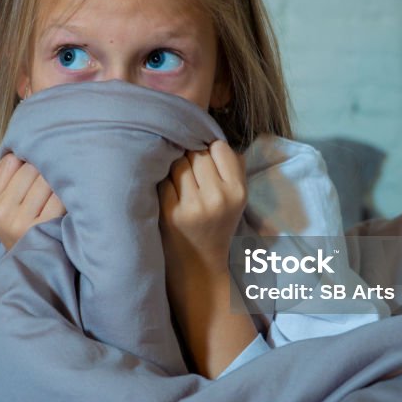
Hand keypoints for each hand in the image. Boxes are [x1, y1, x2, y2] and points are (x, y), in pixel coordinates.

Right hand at [0, 153, 65, 250]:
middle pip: (29, 169)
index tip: (40, 165)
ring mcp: (20, 222)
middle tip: (57, 174)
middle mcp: (1, 212)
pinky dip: (66, 194)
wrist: (31, 268)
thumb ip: (9, 179)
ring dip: (57, 180)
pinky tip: (69, 197)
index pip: (10, 161)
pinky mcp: (41, 229)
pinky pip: (58, 197)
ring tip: (64, 184)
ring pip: (45, 180)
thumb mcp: (5, 206)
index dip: (28, 160)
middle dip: (45, 169)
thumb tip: (28, 144)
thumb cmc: (23, 229)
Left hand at [158, 140, 246, 275]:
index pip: (219, 147)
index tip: (207, 164)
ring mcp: (193, 206)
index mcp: (238, 191)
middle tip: (192, 177)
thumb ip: (232, 167)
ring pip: (178, 163)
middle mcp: (217, 197)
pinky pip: (163, 180)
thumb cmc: (217, 225)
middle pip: (196, 153)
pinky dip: (164, 184)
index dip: (210, 151)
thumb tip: (212, 135)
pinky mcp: (170, 213)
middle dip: (191, 159)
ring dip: (176, 170)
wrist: (200, 267)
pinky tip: (170, 196)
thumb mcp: (236, 199)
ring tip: (181, 186)